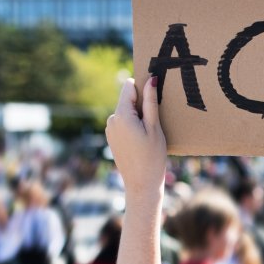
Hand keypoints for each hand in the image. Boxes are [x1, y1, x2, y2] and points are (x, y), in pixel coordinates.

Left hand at [105, 77, 166, 206]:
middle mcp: (111, 120)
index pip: (129, 87)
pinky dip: (133, 127)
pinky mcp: (112, 138)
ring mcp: (109, 130)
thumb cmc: (152, 157)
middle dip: (141, 106)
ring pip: (126, 112)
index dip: (142, 89)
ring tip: (149, 135)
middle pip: (127, 100)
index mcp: (121, 115)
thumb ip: (151, 102)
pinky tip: (142, 142)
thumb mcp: (154, 127)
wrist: (141, 184)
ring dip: (138, 117)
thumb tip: (150, 79)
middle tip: (154, 123)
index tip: (154, 99)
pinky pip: (123, 124)